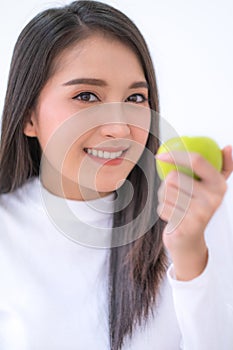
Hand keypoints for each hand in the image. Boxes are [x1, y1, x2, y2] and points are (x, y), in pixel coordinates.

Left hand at [156, 145, 232, 280]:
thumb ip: (222, 167)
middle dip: (166, 184)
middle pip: (174, 177)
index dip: (176, 155)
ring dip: (163, 198)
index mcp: (219, 185)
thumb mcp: (213, 188)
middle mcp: (213, 199)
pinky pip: (162, 208)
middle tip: (174, 193)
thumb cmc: (198, 208)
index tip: (160, 155)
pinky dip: (162, 211)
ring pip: (165, 192)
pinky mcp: (187, 226)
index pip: (196, 160)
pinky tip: (173, 216)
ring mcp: (201, 214)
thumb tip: (227, 147)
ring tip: (174, 205)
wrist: (190, 240)